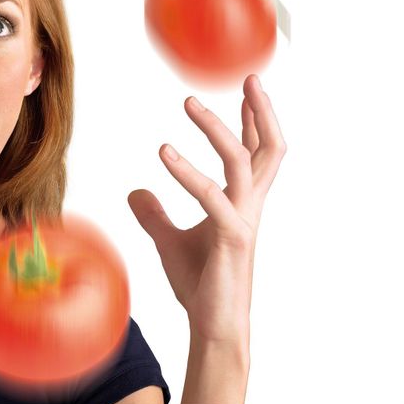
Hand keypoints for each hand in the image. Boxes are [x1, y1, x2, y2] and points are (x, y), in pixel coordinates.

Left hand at [127, 75, 285, 343]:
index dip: (254, 120)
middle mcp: (250, 206)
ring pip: (241, 161)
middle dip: (262, 110)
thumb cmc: (200, 285)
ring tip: (188, 103)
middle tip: (250, 77)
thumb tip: (134, 191)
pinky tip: (163, 153)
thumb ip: (155, 214)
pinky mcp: (231, 238)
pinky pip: (212, 196)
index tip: (247, 89)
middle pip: (269, 149)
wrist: (212, 326)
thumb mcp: (169, 241)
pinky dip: (187, 171)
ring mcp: (243, 220)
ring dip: (215, 128)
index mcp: (242, 203)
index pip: (256, 153)